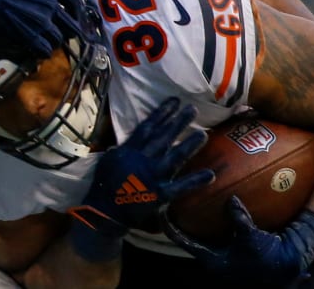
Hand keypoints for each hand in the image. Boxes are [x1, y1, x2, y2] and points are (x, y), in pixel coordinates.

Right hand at [0, 0, 72, 57]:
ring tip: (51, 41)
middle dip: (70, 29)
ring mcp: (41, 20)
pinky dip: (45, 51)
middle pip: (72, 23)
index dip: (76, 9)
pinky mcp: (29, 35)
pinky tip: (41, 50)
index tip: (74, 13)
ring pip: (59, 38)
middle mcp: (52, 2)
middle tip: (66, 31)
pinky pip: (45, 49)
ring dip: (56, 40)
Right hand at [69, 97, 213, 236]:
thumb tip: (131, 138)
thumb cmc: (104, 185)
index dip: (161, 113)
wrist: (104, 211)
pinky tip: (210, 174)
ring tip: (203, 134)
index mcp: (129, 151)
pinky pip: (180, 187)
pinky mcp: (160, 194)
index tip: (174, 102)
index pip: (148, 128)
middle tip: (193, 109)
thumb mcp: (108, 161)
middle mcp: (143, 160)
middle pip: (164, 138)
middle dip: (178, 122)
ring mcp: (153, 177)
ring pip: (175, 157)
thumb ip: (121, 149)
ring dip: (190, 145)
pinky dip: (195, 181)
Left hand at [162, 197, 313, 287]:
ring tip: (189, 200)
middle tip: (171, 203)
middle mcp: (216, 258)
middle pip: (192, 238)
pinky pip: (222, 230)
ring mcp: (226, 254)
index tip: (160, 214)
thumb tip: (230, 200)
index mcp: (213, 260)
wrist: (288, 266)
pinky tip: (220, 202)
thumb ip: (239, 219)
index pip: (184, 243)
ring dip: (199, 220)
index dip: (171, 229)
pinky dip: (219, 218)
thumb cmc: (267, 258)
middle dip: (182, 222)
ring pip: (206, 234)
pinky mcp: (236, 247)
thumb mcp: (251, 238)